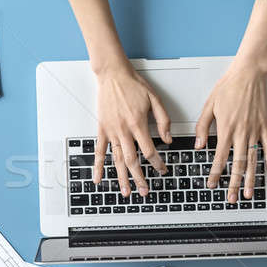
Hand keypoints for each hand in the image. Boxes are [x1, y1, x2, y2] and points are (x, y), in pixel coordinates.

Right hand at [93, 66, 171, 197]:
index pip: (149, 150)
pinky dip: (98, 166)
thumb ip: (163, 120)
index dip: (157, 163)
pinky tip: (98, 179)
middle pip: (132, 161)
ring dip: (122, 178)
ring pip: (117, 160)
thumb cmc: (133, 85)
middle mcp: (124, 130)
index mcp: (138, 124)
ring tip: (126, 192)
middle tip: (145, 191)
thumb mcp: (155, 99)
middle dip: (139, 178)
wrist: (112, 74)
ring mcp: (111, 131)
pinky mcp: (102, 129)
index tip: (162, 170)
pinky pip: (99, 151)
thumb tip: (168, 139)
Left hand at [195, 63, 266, 203]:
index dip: (215, 173)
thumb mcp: (208, 106)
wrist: (249, 73)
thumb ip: (202, 127)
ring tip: (249, 193)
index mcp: (225, 128)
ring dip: (251, 179)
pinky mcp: (265, 127)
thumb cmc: (229, 87)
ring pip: (253, 160)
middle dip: (234, 184)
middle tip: (231, 198)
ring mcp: (255, 131)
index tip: (212, 184)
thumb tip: (198, 145)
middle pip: (237, 164)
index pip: (219, 157)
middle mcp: (241, 132)